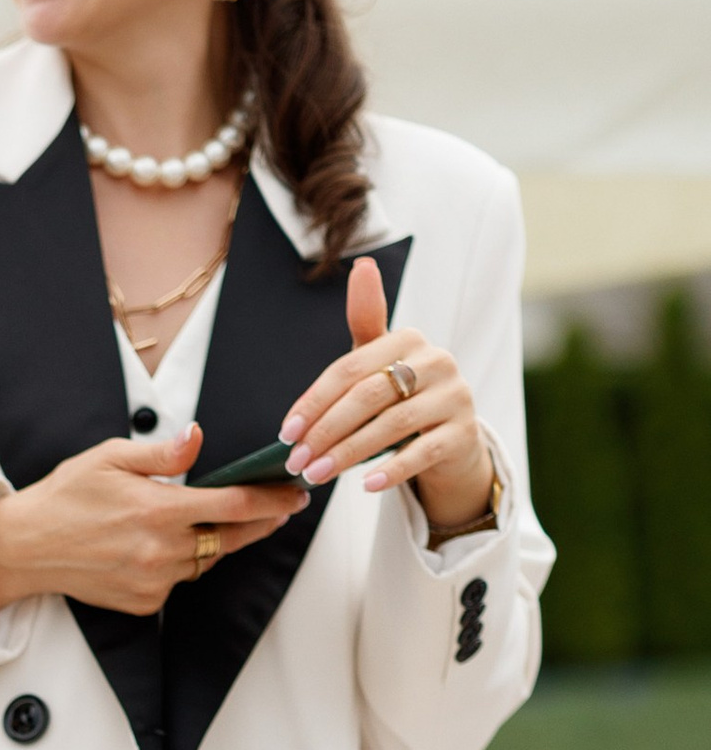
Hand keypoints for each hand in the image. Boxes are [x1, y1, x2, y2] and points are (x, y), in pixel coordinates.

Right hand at [0, 426, 304, 624]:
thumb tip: (198, 438)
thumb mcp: (110, 458)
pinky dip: (183, 562)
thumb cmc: (65, 497)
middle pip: (231, 538)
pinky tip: (169, 546)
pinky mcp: (144, 602)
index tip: (294, 493)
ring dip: (218, 541)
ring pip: (206, 560)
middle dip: (262, 522)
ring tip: (223, 521)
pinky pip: (180, 580)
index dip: (271, 499)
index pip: (233, 505)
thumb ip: (162, 453)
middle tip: (283, 509)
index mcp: (158, 510)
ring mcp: (153, 580)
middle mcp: (161, 550)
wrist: (26, 548)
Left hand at [281, 256, 492, 527]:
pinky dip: (391, 469)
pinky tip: (365, 485)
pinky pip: (422, 452)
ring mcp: (454, 396)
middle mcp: (436, 361)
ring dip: (347, 454)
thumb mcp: (380, 361)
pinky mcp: (464, 432)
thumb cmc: (402, 397)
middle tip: (295, 462)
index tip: (286, 433)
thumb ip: (365, 320)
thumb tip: (362, 264)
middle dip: (325, 431)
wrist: (450, 441)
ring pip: (391, 425)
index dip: (314, 401)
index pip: (349, 369)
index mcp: (408, 339)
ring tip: (316, 475)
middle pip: (367, 396)